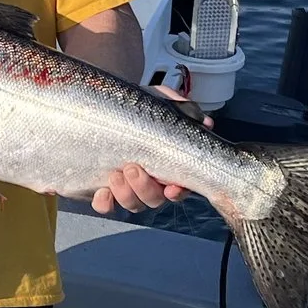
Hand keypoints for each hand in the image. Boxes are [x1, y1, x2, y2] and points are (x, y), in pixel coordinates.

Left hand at [88, 73, 237, 226]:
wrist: (104, 103)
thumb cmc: (138, 107)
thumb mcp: (161, 101)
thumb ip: (183, 110)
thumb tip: (206, 123)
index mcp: (167, 165)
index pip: (179, 187)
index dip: (178, 192)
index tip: (171, 187)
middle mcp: (149, 181)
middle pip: (154, 199)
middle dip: (144, 188)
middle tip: (132, 167)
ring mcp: (126, 186)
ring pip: (132, 204)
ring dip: (125, 194)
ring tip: (116, 174)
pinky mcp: (103, 187)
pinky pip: (105, 205)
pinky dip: (104, 203)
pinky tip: (102, 192)